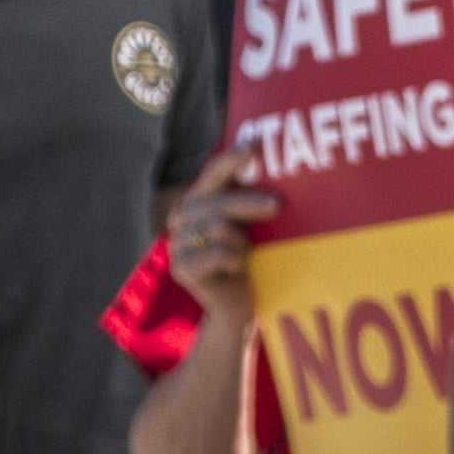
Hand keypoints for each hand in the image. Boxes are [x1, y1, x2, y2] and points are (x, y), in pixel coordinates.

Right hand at [166, 147, 272, 313]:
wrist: (236, 304)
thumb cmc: (247, 257)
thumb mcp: (248, 224)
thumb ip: (249, 199)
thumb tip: (271, 170)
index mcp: (197, 200)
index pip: (212, 173)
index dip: (229, 161)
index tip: (251, 150)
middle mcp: (181, 218)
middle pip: (218, 202)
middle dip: (249, 203)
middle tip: (277, 206)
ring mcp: (176, 243)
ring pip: (218, 227)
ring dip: (241, 242)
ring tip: (245, 252)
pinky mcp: (180, 268)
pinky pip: (217, 253)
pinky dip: (234, 260)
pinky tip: (236, 268)